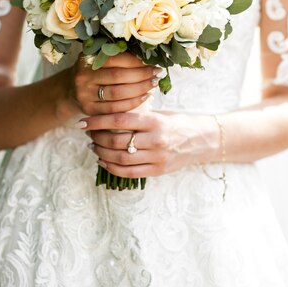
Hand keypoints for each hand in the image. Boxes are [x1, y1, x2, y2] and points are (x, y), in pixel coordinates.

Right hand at [70, 52, 159, 114]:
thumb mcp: (98, 59)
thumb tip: (147, 55)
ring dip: (140, 89)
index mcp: (87, 59)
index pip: (116, 59)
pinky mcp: (89, 110)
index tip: (152, 62)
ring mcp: (85, 94)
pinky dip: (133, 103)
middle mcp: (83, 76)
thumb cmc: (93, 72)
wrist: (71, 90)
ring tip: (153, 84)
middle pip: (119, 76)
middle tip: (157, 74)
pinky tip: (144, 97)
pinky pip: (116, 108)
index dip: (136, 61)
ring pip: (118, 93)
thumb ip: (117, 56)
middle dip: (142, 75)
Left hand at [83, 110, 218, 177]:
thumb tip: (107, 114)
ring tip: (94, 146)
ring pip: (120, 158)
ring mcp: (157, 158)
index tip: (84, 121)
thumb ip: (137, 115)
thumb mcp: (159, 113)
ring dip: (102, 152)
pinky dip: (112, 168)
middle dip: (97, 137)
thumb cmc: (178, 123)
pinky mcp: (158, 171)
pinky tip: (104, 160)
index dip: (98, 121)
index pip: (119, 120)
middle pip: (117, 141)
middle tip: (89, 133)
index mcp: (155, 121)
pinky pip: (129, 173)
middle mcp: (156, 140)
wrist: (203, 140)